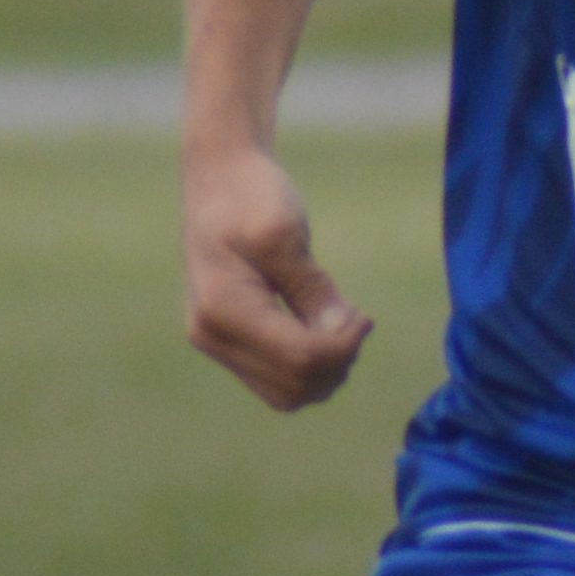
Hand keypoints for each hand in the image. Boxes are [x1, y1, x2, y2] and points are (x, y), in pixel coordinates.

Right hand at [184, 145, 374, 411]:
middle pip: (295, 387)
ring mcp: (215, 343)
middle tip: (356, 319)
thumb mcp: (285, 231)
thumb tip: (340, 332)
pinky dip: (309, 367)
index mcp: (223, 308)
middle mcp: (211, 335)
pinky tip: (325, 330)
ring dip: (325, 371)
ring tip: (342, 325)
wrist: (219, 180)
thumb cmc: (252, 196)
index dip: (344, 346)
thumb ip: (312, 286)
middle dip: (337, 361)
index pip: (300, 359)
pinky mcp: (228, 342)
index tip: (363, 314)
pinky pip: (276, 381)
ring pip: (286, 395)